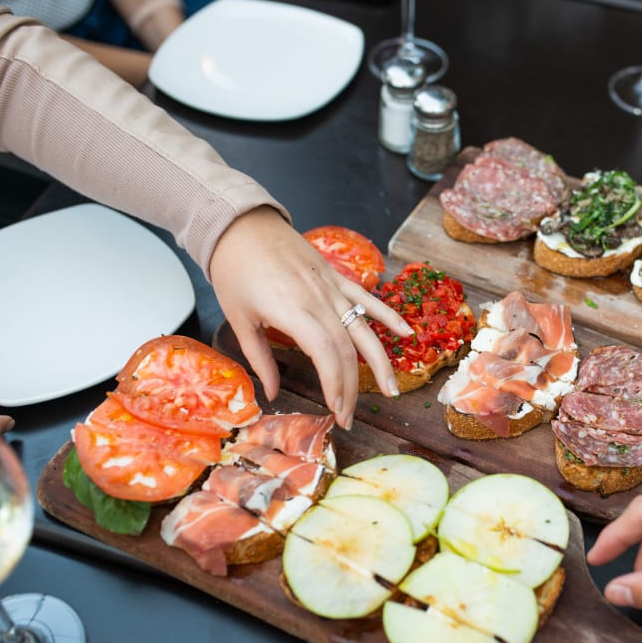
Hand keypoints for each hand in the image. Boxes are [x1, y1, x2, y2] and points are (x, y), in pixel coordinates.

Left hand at [210, 207, 412, 429]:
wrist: (241, 225)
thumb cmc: (234, 271)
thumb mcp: (239, 320)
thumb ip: (260, 359)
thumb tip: (271, 393)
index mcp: (293, 312)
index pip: (327, 356)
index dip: (336, 386)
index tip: (335, 411)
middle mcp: (319, 300)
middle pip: (348, 350)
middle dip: (352, 388)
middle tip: (350, 417)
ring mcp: (332, 287)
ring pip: (364, 330)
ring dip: (381, 362)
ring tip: (392, 391)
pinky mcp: (336, 277)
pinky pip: (368, 300)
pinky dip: (389, 316)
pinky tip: (407, 334)